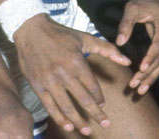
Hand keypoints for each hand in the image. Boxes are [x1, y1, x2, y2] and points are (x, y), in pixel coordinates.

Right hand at [14, 14, 132, 135]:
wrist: (31, 31)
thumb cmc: (61, 35)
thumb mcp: (86, 38)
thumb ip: (108, 49)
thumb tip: (127, 60)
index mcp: (77, 62)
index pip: (92, 86)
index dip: (99, 97)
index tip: (103, 104)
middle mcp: (63, 73)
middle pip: (82, 99)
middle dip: (95, 113)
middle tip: (105, 124)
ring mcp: (49, 81)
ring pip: (66, 106)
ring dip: (78, 120)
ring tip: (87, 131)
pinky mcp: (37, 86)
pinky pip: (50, 106)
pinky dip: (59, 117)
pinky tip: (68, 126)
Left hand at [116, 0, 158, 94]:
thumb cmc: (144, 2)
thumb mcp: (133, 8)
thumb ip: (126, 24)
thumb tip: (120, 42)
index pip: (158, 44)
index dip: (150, 57)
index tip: (141, 68)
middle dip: (148, 73)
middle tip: (135, 84)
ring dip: (151, 77)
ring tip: (140, 90)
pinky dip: (153, 73)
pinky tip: (144, 83)